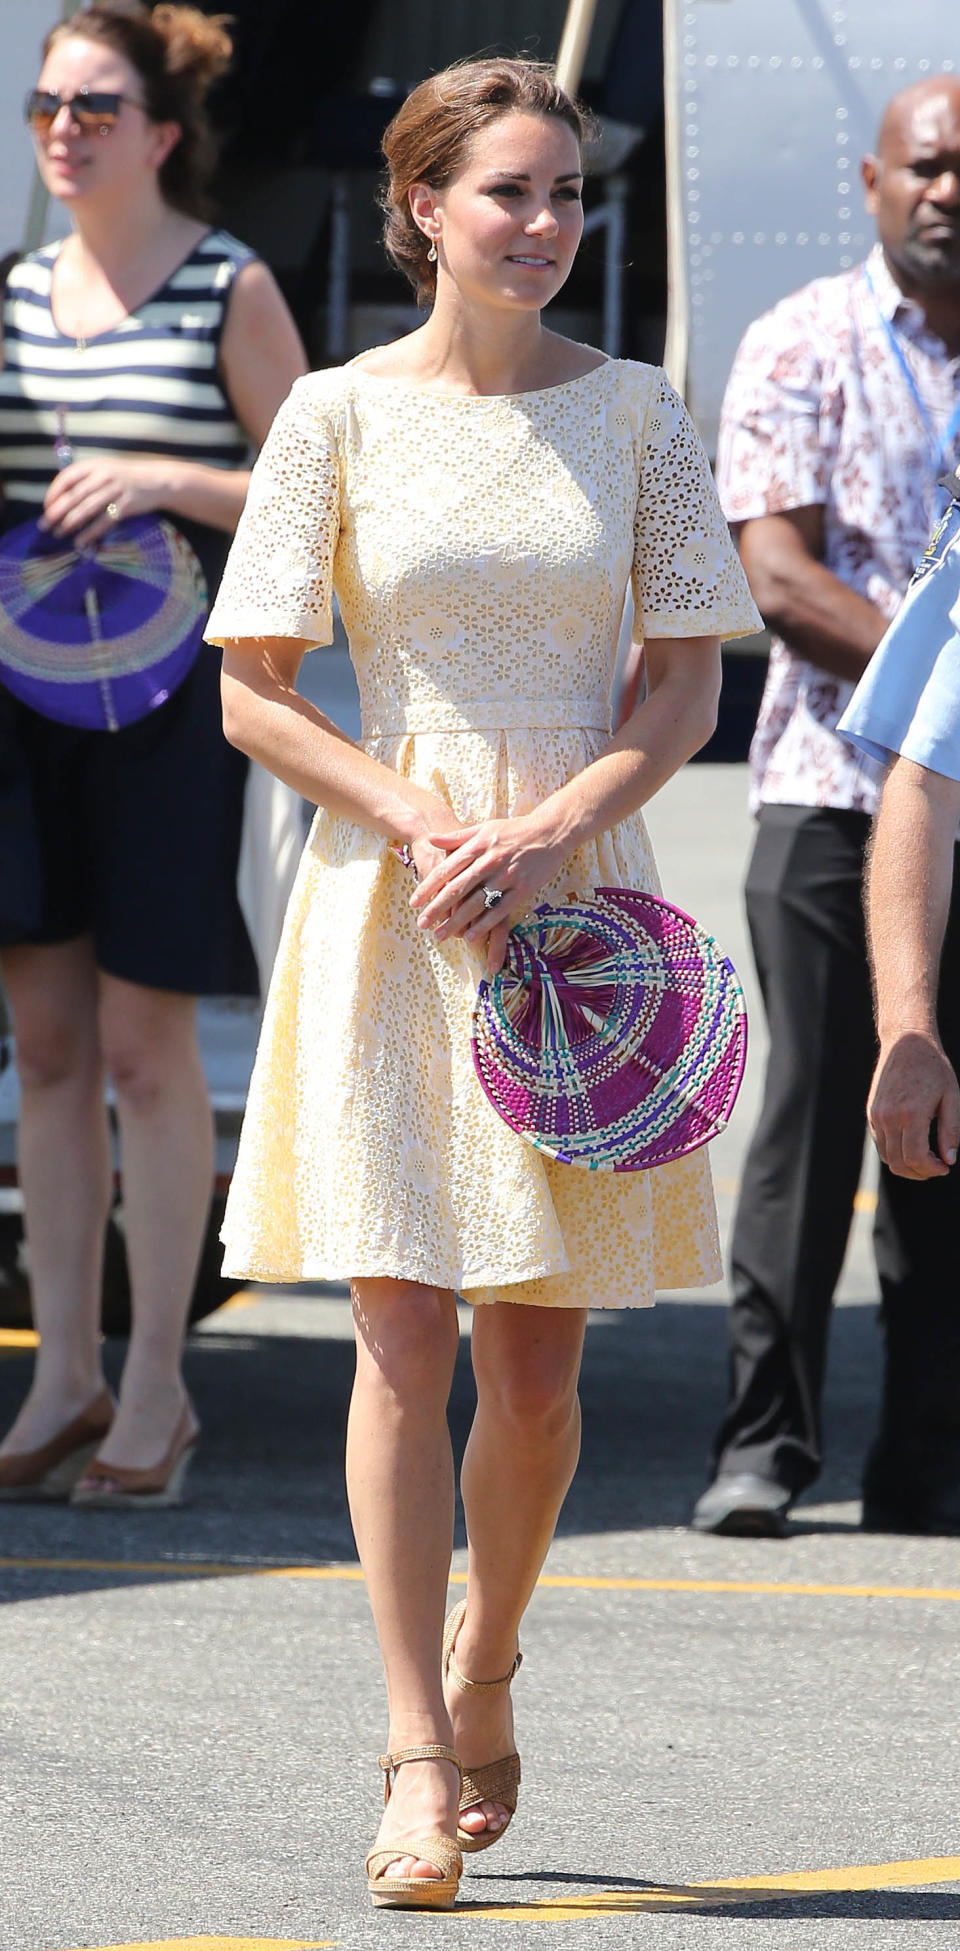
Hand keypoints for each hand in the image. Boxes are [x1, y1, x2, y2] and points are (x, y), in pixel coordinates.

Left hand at [40, 457, 172, 549]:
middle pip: (74, 495)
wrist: (156, 481)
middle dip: (57, 511)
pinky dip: (91, 533)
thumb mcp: (104, 469)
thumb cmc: (125, 477)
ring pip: (87, 509)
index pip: (67, 478)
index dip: (54, 493)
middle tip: (45, 524)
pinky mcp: (126, 506)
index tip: (46, 507)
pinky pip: (104, 521)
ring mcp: (116, 490)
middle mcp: (104, 476)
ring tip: (59, 533)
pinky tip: (81, 541)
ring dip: (70, 523)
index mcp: (94, 465)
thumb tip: (60, 500)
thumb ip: (85, 479)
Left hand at [410, 814, 567, 972]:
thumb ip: (456, 836)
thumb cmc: (515, 830)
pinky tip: (470, 937)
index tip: (414, 902)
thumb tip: (430, 838)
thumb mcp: (484, 827)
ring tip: (440, 935)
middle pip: (458, 888)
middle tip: (421, 924)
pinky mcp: (523, 889)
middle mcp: (490, 861)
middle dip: (437, 908)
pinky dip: (484, 924)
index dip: (429, 887)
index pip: (447, 869)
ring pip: (476, 903)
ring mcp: (507, 876)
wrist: (551, 832)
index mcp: (478, 845)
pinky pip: (500, 910)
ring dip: (457, 922)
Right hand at [868, 1033, 959, 1179]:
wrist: (906, 1042)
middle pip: (899, 1163)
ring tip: (925, 1159)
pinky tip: (911, 1145)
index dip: (931, 1170)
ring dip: (906, 1165)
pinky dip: (894, 1152)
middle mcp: (890, 1117)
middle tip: (936, 1168)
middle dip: (919, 1172)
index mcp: (912, 1114)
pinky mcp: (872, 1112)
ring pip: (887, 1156)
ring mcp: (877, 1115)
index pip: (916, 1158)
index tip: (944, 1168)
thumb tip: (950, 1159)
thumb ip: (951, 1130)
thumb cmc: (933, 1067)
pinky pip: (880, 1142)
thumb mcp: (952, 1097)